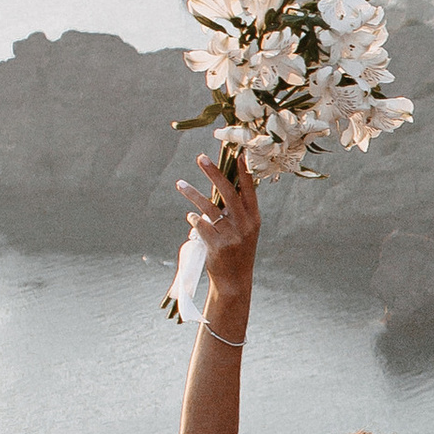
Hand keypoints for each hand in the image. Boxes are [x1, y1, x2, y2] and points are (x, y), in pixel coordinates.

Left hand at [177, 144, 259, 296]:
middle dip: (213, 173)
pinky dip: (193, 218)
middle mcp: (245, 225)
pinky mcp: (217, 245)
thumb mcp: (244, 230)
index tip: (237, 153)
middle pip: (228, 192)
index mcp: (254, 218)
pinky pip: (200, 224)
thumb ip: (236, 210)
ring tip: (180, 184)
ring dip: (192, 194)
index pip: (249, 190)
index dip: (243, 171)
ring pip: (209, 207)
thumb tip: (220, 184)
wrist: (235, 281)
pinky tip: (190, 217)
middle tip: (201, 158)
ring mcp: (231, 235)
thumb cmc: (238, 251)